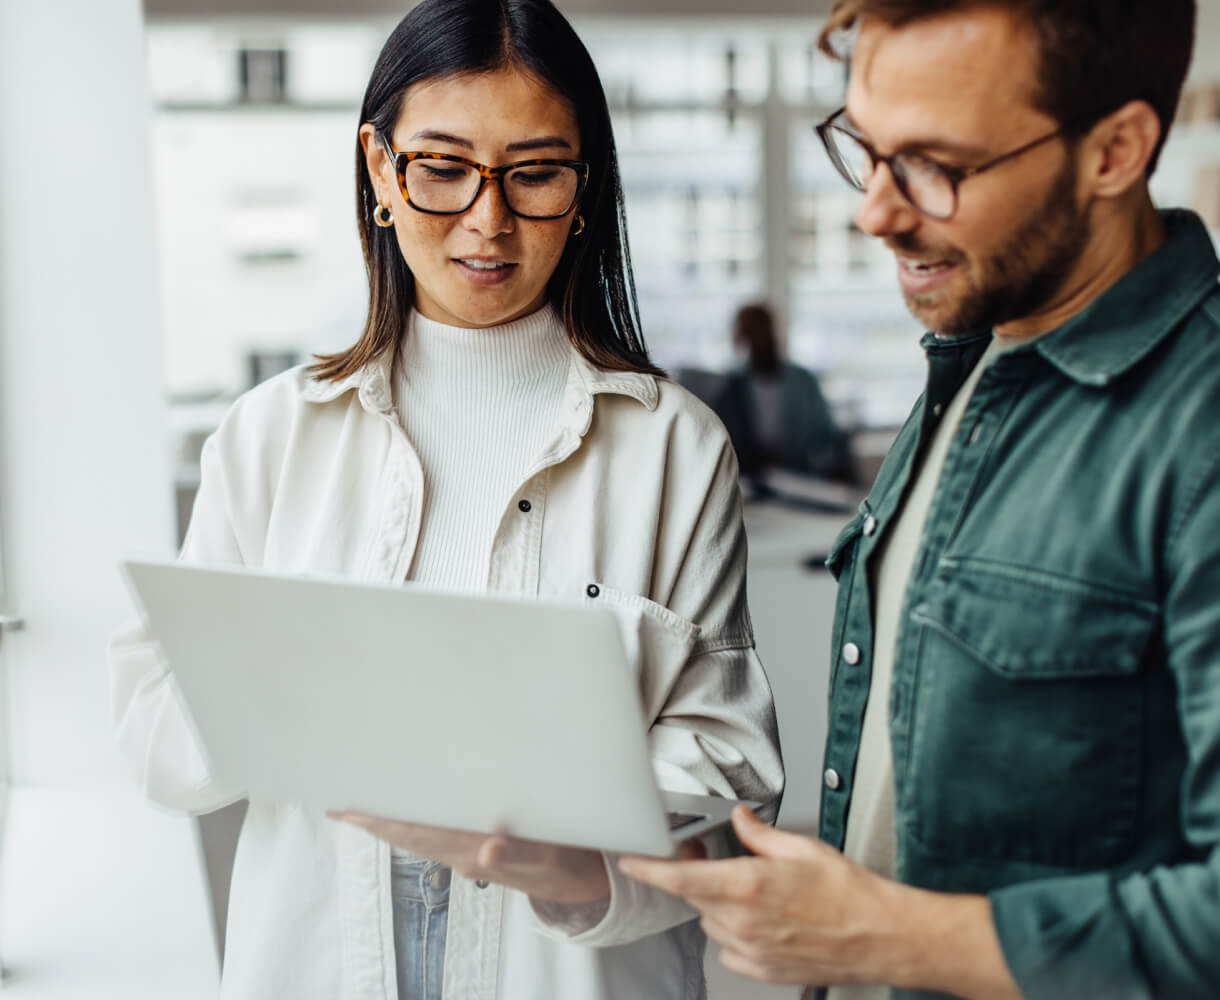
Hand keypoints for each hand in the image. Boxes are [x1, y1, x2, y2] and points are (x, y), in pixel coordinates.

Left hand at [328, 811, 609, 904]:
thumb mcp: (551, 857)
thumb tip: (486, 850)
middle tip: (338, 798)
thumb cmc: (568, 862)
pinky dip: (413, 821)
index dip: (379, 820)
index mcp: (472, 850)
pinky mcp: (478, 848)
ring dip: (388, 819)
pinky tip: (408, 809)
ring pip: (417, 835)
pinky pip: (435, 833)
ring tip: (361, 802)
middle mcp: (462, 852)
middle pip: (406, 834)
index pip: (414, 832)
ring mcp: (468, 852)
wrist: (586, 883)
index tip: (346, 807)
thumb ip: (519, 853)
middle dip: (372, 818)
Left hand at [618, 806, 1019, 997]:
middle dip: (698, 876)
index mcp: (748, 886)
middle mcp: (742, 921)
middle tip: (720, 860)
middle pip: (694, 896)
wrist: (881, 936)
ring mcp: (751, 950)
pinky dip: (735, 931)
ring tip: (757, 893)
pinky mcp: (762, 970)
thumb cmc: (849, 893)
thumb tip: (740, 820)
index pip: (680, 878)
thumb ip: (759, 834)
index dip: (649, 869)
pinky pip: (729, 948)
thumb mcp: (802, 848)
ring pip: (710, 921)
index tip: (630, 860)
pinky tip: (764, 920)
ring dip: (719, 904)